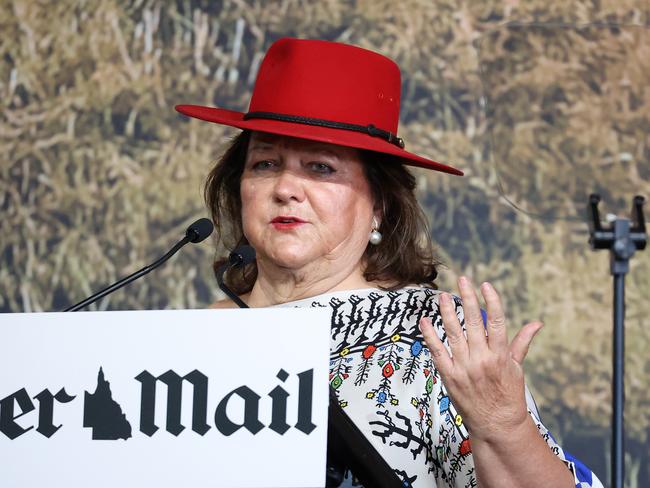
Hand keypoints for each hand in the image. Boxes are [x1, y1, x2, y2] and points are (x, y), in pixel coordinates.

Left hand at [419, 277, 543, 442]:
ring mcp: (463, 367)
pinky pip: (437, 352)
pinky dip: (430, 336)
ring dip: (447, 312)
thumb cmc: (508, 395)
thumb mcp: (517, 368)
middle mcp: (481, 359)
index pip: (497, 323)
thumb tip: (537, 323)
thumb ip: (522, 342)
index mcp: (500, 356)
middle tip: (462, 279)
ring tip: (443, 296)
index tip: (485, 285)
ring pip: (453, 333)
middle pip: (473, 323)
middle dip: (468, 299)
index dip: (491, 302)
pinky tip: (425, 321)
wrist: (496, 424)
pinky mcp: (449, 376)